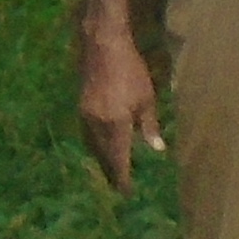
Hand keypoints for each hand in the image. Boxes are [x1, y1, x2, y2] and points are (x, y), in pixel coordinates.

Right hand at [77, 21, 164, 193]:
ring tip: (110, 170)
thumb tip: (157, 149)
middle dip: (111, 172)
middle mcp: (97, 125)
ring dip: (101, 160)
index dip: (122, 177)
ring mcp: (86, 116)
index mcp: (115, 125)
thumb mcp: (147, 99)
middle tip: (118, 186)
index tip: (126, 192)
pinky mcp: (81, 107)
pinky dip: (95, 145)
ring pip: (93, 146)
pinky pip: (87, 135)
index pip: (118, 160)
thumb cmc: (131, 71)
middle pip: (103, 156)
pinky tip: (100, 146)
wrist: (103, 46)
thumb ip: (150, 126)